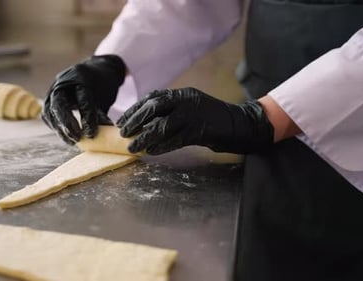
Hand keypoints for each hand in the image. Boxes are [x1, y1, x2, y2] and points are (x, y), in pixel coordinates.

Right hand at [42, 55, 125, 143]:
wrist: (94, 70)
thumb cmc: (102, 85)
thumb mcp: (105, 97)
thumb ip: (101, 115)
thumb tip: (105, 137)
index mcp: (81, 76)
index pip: (83, 99)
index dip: (87, 118)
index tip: (91, 134)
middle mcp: (64, 81)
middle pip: (59, 103)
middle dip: (67, 123)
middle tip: (77, 138)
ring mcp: (53, 88)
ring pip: (50, 111)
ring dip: (60, 128)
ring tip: (72, 141)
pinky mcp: (48, 98)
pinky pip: (47, 114)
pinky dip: (55, 126)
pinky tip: (65, 136)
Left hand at [116, 87, 273, 154]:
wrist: (240, 124)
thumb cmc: (212, 119)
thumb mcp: (190, 108)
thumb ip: (172, 111)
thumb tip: (146, 123)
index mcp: (183, 94)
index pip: (153, 98)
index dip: (135, 110)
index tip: (122, 121)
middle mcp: (187, 101)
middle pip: (154, 108)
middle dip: (136, 121)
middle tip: (124, 133)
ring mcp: (194, 115)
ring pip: (163, 125)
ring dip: (145, 137)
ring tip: (133, 147)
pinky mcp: (201, 130)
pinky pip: (176, 139)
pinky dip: (162, 146)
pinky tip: (151, 152)